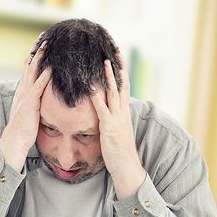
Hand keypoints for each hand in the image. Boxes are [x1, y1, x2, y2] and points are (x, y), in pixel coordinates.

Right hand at [0, 38, 51, 171]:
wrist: (14, 141)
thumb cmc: (24, 129)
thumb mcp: (30, 111)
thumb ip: (35, 101)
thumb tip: (42, 97)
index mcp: (22, 91)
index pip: (28, 70)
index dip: (34, 56)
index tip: (40, 45)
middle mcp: (22, 90)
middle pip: (29, 65)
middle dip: (36, 50)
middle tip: (43, 36)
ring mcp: (25, 95)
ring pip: (32, 71)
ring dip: (40, 57)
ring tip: (47, 44)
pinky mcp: (30, 102)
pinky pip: (38, 85)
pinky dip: (45, 75)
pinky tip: (51, 66)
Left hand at [88, 56, 146, 198]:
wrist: (126, 166)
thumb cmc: (118, 150)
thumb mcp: (116, 129)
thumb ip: (112, 117)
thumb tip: (106, 108)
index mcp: (123, 111)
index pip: (123, 85)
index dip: (121, 70)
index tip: (117, 55)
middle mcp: (122, 111)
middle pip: (121, 83)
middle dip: (118, 66)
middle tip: (115, 49)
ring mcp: (117, 118)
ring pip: (113, 93)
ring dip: (109, 76)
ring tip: (104, 61)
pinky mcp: (109, 127)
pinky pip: (102, 110)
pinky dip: (96, 98)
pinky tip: (90, 89)